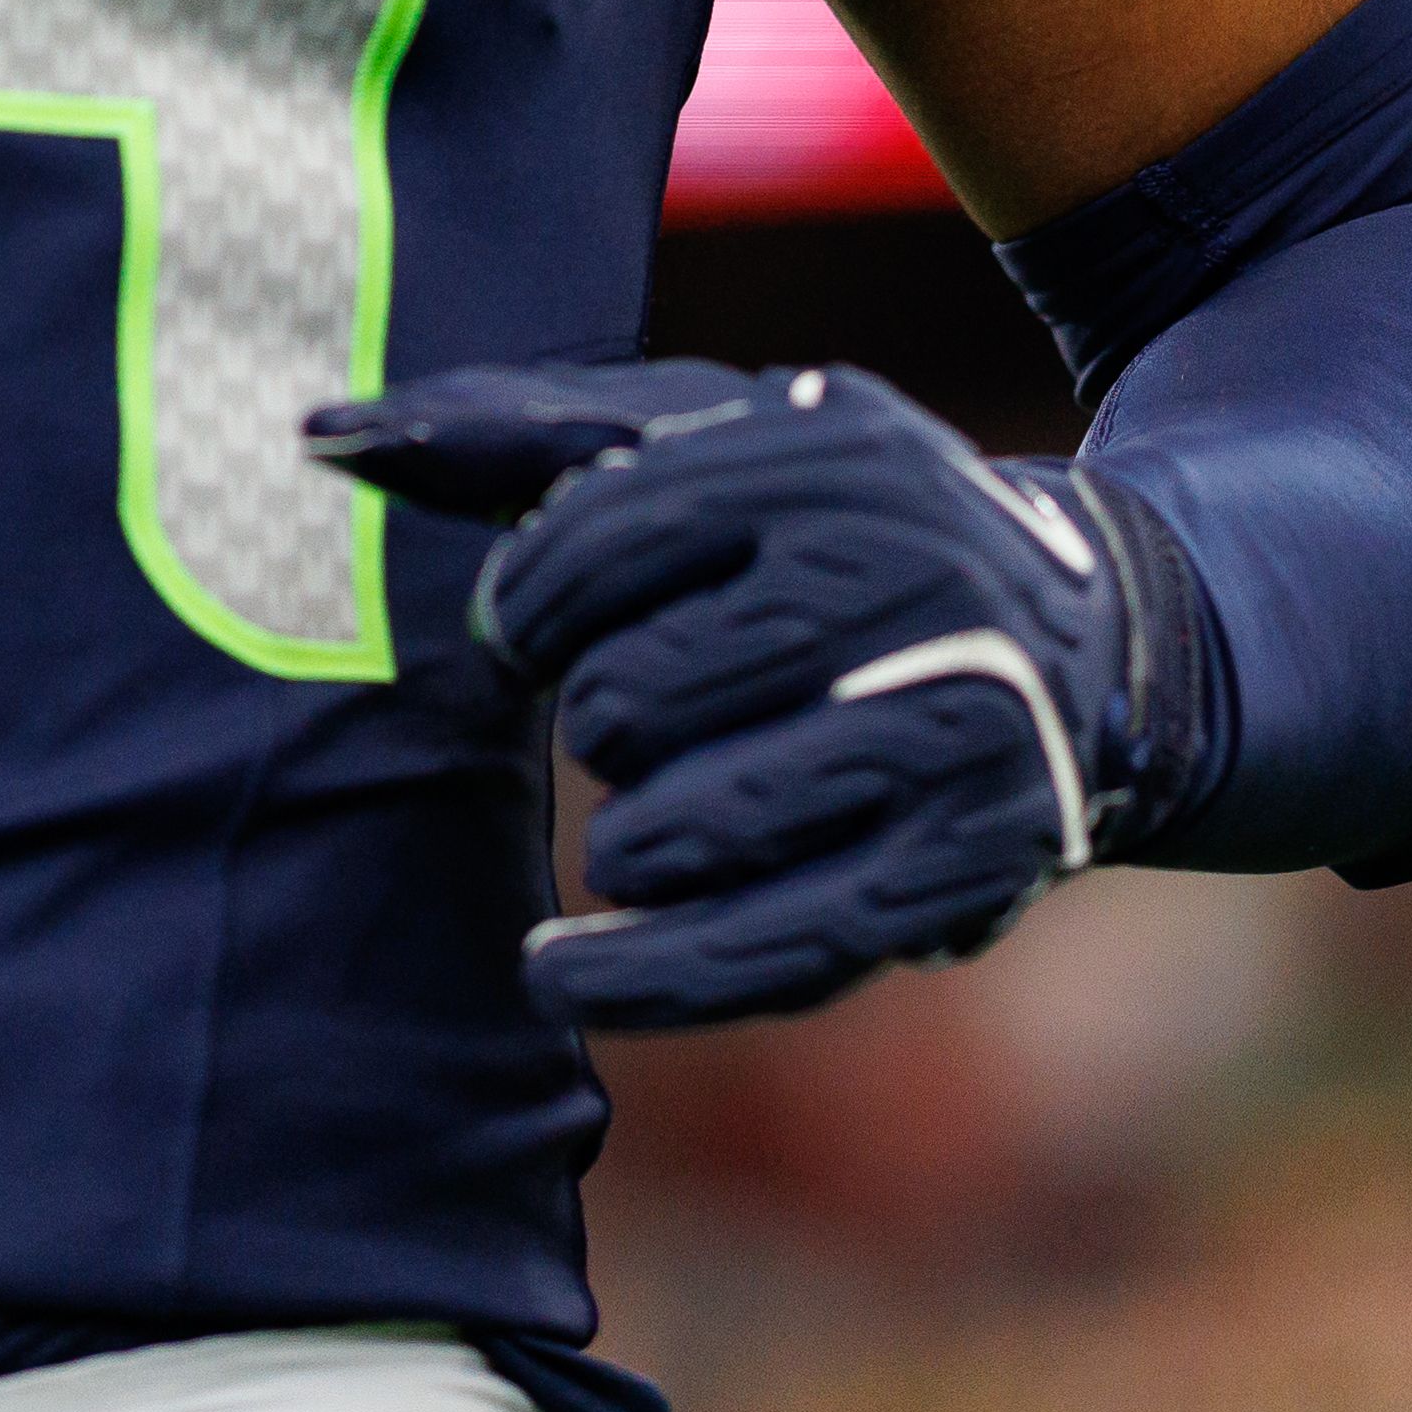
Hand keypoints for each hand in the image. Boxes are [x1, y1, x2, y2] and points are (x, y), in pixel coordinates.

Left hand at [309, 356, 1197, 1028]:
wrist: (1094, 646)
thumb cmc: (831, 539)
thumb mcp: (707, 447)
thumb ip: (511, 435)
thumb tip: (317, 432)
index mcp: (819, 455)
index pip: (581, 548)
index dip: (525, 609)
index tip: (543, 628)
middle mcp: (896, 579)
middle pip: (622, 698)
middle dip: (606, 717)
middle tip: (667, 705)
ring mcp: (944, 730)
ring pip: (678, 828)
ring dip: (636, 835)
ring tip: (676, 802)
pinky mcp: (964, 867)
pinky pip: (762, 950)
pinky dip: (641, 978)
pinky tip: (558, 975)